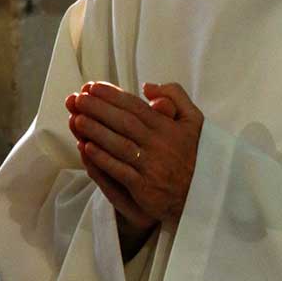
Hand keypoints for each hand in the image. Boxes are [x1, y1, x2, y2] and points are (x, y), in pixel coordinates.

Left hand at [65, 81, 202, 231]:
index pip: (135, 107)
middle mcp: (159, 145)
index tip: (93, 87)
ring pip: (118, 145)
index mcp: (168, 127)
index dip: (112, 96)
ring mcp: (151, 167)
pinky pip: (119, 170)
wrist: (205, 194)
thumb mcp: (194, 120)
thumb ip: (176, 96)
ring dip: (96, 131)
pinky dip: (102, 159)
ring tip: (76, 118)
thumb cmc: (195, 154)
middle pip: (123, 123)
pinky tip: (86, 148)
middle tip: (78, 99)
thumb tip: (147, 86)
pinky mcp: (144, 188)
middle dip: (98, 109)